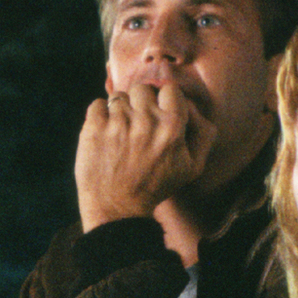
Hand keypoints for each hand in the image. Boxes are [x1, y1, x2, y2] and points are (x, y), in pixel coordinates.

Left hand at [74, 81, 215, 228]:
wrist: (118, 208)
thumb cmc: (156, 187)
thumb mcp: (193, 166)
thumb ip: (203, 132)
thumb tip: (192, 105)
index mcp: (172, 127)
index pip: (169, 89)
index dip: (163, 99)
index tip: (157, 113)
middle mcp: (146, 120)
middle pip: (142, 89)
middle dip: (140, 104)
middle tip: (138, 126)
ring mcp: (118, 122)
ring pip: (119, 96)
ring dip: (119, 112)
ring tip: (120, 135)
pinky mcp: (94, 128)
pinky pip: (97, 104)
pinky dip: (99, 116)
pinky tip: (105, 135)